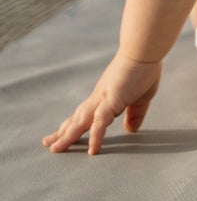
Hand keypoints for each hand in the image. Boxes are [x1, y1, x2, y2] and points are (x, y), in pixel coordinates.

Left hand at [42, 53, 162, 155]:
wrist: (144, 50)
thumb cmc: (144, 69)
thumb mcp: (141, 97)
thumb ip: (135, 113)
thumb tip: (130, 129)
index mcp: (105, 97)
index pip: (85, 115)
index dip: (74, 125)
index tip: (62, 134)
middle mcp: (98, 98)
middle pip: (76, 119)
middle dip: (62, 132)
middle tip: (47, 143)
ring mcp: (102, 99)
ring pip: (81, 122)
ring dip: (68, 136)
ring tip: (55, 148)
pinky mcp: (111, 101)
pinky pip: (100, 123)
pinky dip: (95, 137)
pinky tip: (93, 150)